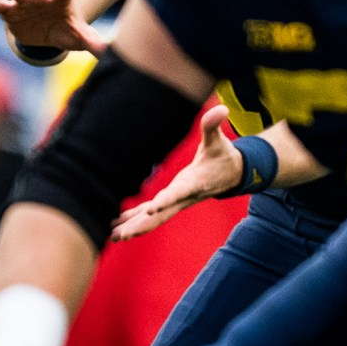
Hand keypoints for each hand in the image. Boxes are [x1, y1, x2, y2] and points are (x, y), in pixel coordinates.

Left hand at [111, 105, 241, 241]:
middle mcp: (184, 197)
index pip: (179, 193)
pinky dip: (135, 219)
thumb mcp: (218, 140)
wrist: (233, 174)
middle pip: (162, 215)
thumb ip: (214, 125)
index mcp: (194, 183)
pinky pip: (150, 214)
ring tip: (113, 236)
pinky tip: (117, 225)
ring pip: (154, 219)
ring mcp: (177, 202)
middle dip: (142, 225)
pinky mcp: (171, 201)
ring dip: (135, 227)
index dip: (166, 201)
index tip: (151, 210)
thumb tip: (222, 109)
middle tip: (122, 235)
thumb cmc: (223, 156)